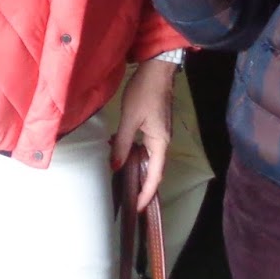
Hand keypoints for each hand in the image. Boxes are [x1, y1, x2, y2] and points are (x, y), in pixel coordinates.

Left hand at [112, 58, 175, 210]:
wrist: (156, 70)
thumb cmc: (144, 93)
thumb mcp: (130, 119)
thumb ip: (122, 143)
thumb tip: (116, 167)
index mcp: (160, 143)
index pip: (155, 176)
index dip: (146, 193)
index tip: (137, 207)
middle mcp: (163, 142)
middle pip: (153, 169)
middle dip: (141, 184)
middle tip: (126, 197)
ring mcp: (160, 134)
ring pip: (148, 158)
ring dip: (136, 167)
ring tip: (120, 177)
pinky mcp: (155, 126)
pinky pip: (145, 147)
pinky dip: (134, 152)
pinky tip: (120, 150)